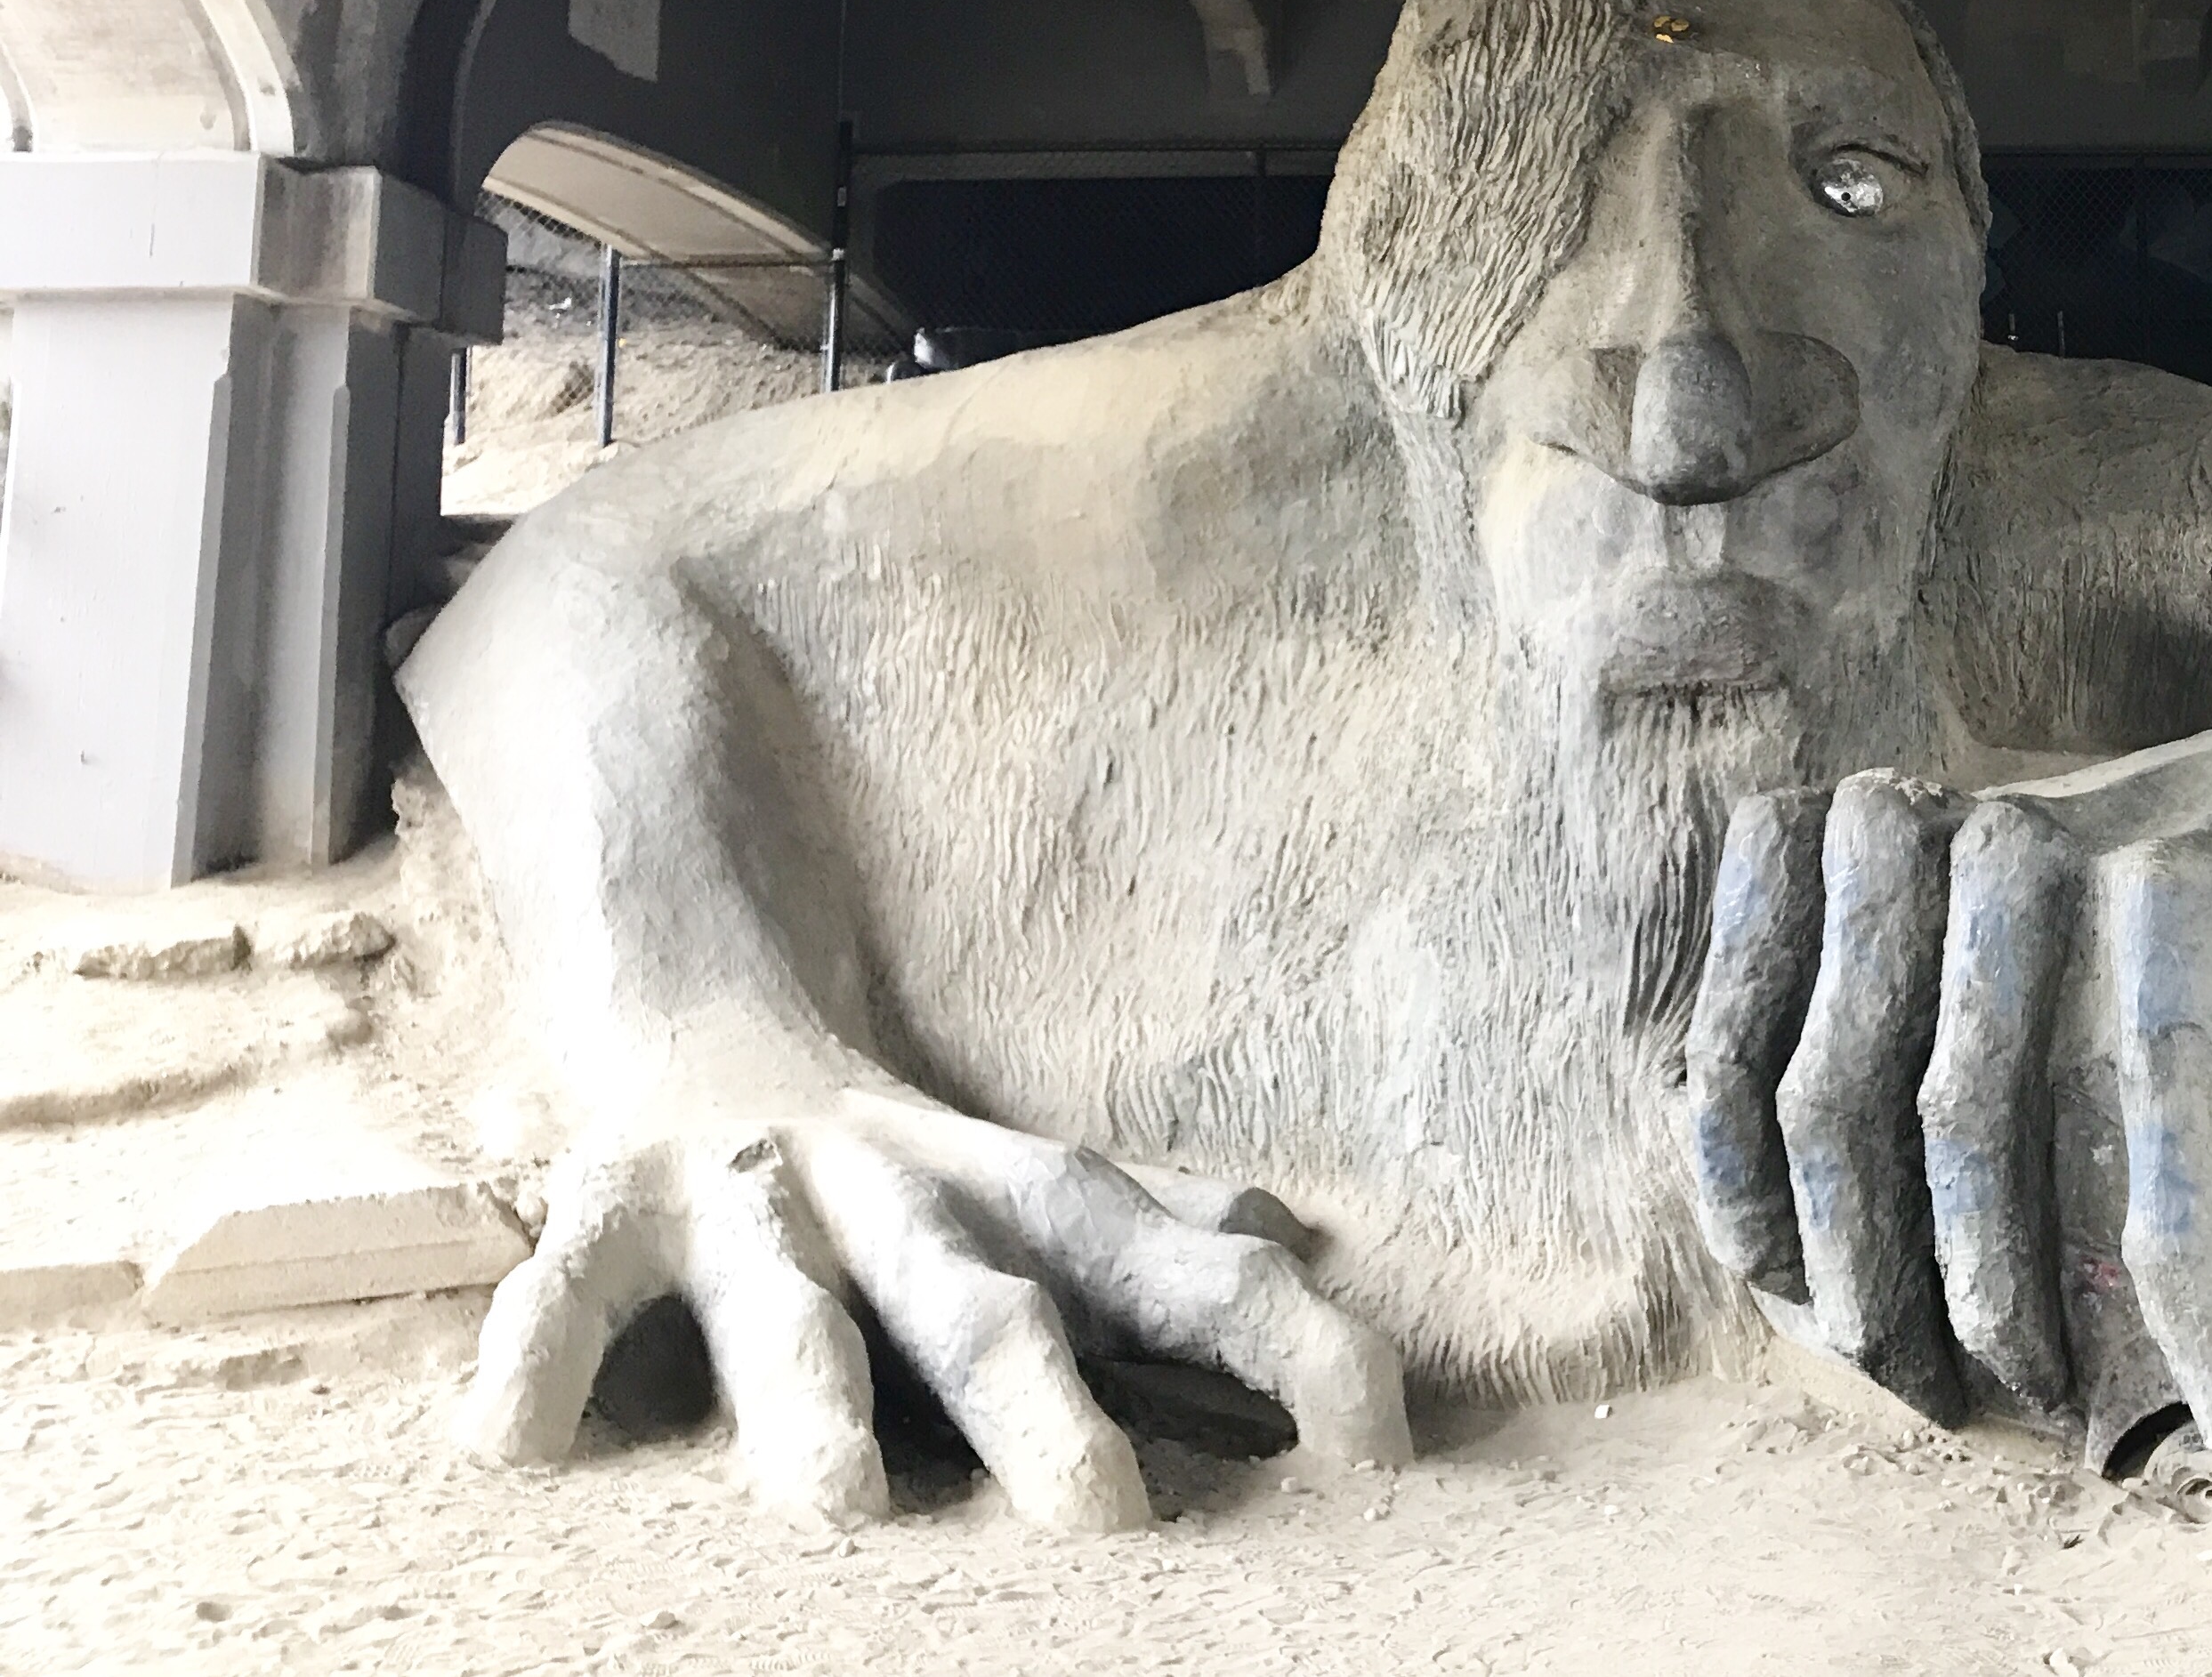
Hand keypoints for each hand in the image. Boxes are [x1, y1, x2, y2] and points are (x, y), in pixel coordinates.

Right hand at [458, 1075, 1408, 1528]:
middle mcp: (902, 1200)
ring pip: (791, 1311)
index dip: (1288, 1345)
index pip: (1186, 1275)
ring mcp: (754, 1208)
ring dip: (816, 1398)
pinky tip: (516, 1445)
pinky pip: (565, 1289)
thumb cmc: (909, 1169)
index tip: (1381, 1433)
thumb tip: (1301, 1253)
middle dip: (1046, 1406)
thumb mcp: (1045, 1192)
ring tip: (836, 1502)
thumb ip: (1166, 1237)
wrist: (706, 1012)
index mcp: (1027, 1207)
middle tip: (1104, 1513)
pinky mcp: (607, 1211)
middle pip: (989, 1307)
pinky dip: (538, 1354)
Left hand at [1682, 706, 2211, 1472]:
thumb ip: (1846, 1037)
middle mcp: (1922, 835)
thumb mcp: (1949, 931)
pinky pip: (2157, 1146)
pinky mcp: (2184, 923)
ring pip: (1967, 1130)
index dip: (1754, 1220)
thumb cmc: (2112, 919)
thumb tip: (1773, 1269)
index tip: (1808, 1324)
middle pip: (1836, 1107)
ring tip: (2041, 1403)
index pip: (1735, 1065)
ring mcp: (2051, 869)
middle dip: (1868, 1288)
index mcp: (1834, 839)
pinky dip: (2192, 1300)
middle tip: (1929, 1393)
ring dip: (1996, 1305)